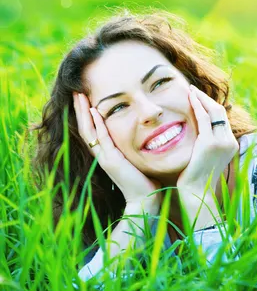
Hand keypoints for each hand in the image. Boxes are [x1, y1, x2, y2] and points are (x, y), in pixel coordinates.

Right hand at [73, 93, 160, 209]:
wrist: (145, 200)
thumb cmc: (144, 179)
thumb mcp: (135, 156)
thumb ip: (131, 144)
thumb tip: (142, 130)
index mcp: (106, 152)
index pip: (91, 128)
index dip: (86, 112)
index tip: (84, 95)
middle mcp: (101, 154)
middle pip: (85, 127)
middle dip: (80, 108)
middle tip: (76, 91)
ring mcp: (104, 158)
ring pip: (88, 131)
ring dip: (84, 112)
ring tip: (79, 96)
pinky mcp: (111, 161)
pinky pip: (102, 139)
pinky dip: (97, 124)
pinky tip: (95, 111)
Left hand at [177, 85, 238, 193]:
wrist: (197, 194)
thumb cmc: (197, 179)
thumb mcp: (206, 158)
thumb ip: (207, 144)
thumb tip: (199, 134)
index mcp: (231, 145)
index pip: (222, 119)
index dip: (210, 105)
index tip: (199, 97)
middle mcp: (230, 142)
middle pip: (220, 112)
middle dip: (206, 98)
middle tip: (193, 89)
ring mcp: (221, 142)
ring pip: (214, 111)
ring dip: (201, 98)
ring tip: (190, 90)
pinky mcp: (209, 143)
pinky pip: (203, 117)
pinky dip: (196, 104)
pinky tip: (189, 97)